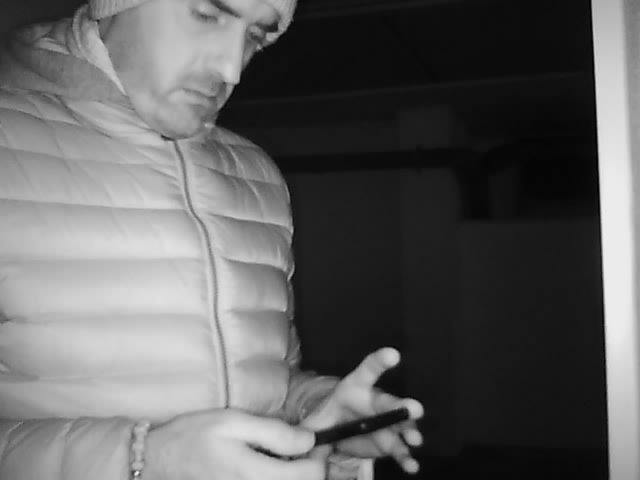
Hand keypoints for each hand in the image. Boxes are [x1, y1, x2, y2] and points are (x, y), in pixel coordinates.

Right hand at [142, 408, 325, 479]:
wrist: (156, 462)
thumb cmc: (193, 437)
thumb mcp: (233, 422)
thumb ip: (274, 432)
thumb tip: (309, 439)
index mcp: (255, 475)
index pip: (311, 475)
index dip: (320, 455)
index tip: (314, 438)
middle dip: (310, 466)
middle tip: (302, 445)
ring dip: (295, 474)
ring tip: (285, 455)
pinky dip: (278, 478)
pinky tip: (269, 466)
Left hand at [302, 347, 423, 473]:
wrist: (336, 436)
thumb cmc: (327, 420)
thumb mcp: (314, 423)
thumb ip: (307, 432)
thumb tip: (300, 441)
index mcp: (355, 389)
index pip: (368, 370)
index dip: (380, 361)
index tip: (394, 354)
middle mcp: (374, 402)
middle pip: (388, 402)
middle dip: (402, 406)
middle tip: (416, 409)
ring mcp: (385, 423)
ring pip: (399, 425)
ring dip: (409, 431)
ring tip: (415, 439)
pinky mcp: (388, 443)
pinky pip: (399, 449)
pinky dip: (405, 457)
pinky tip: (410, 464)